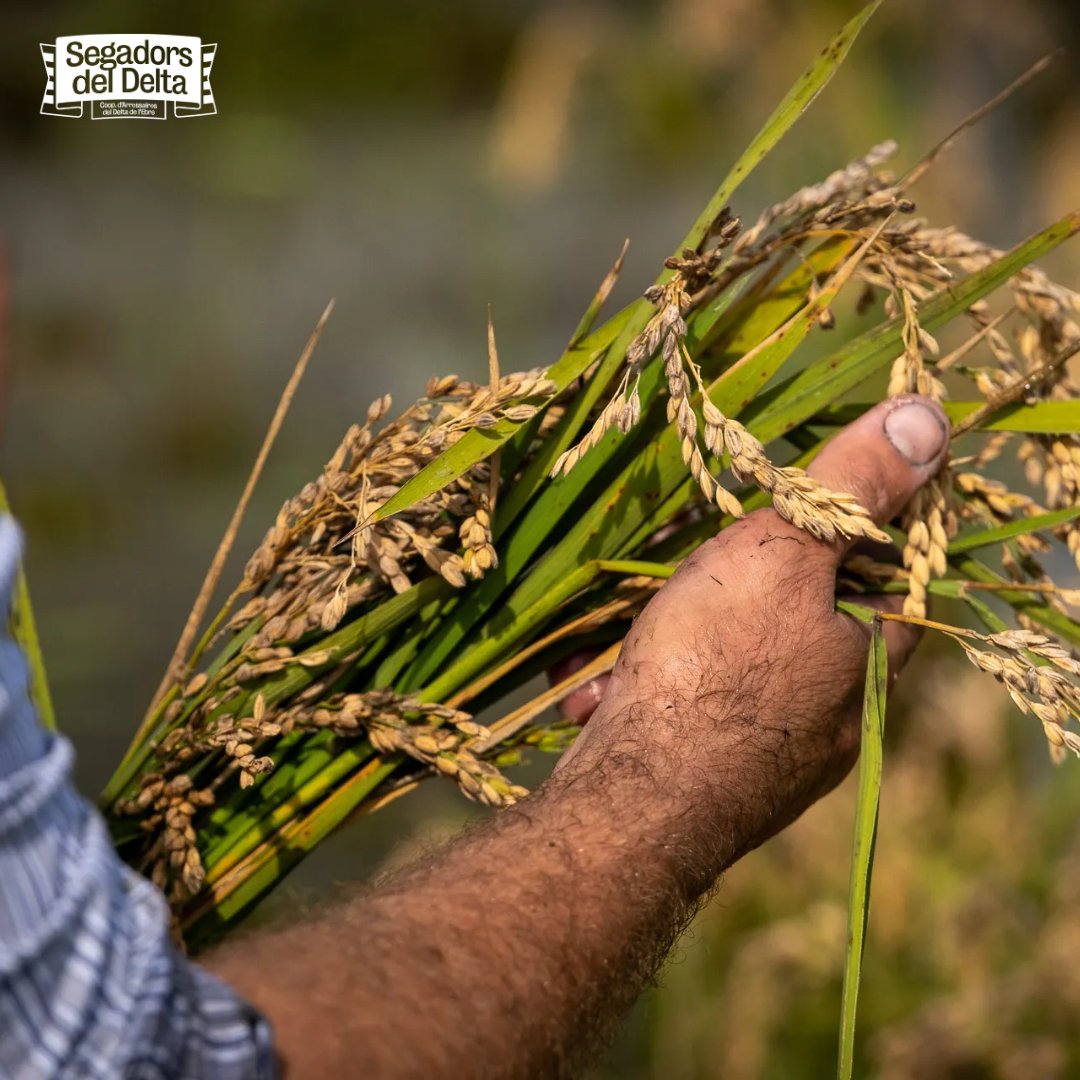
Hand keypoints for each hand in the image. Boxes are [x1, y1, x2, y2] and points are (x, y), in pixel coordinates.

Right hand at [554, 395, 948, 858]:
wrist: (634, 808)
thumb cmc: (715, 671)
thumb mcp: (783, 555)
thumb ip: (850, 489)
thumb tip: (926, 417)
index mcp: (873, 654)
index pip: (881, 562)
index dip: (829, 521)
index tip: (770, 504)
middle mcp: (836, 708)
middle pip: (788, 604)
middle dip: (715, 576)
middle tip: (667, 570)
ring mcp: (775, 748)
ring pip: (720, 651)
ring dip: (660, 633)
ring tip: (616, 640)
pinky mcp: (718, 773)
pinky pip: (685, 701)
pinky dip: (643, 683)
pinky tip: (597, 686)